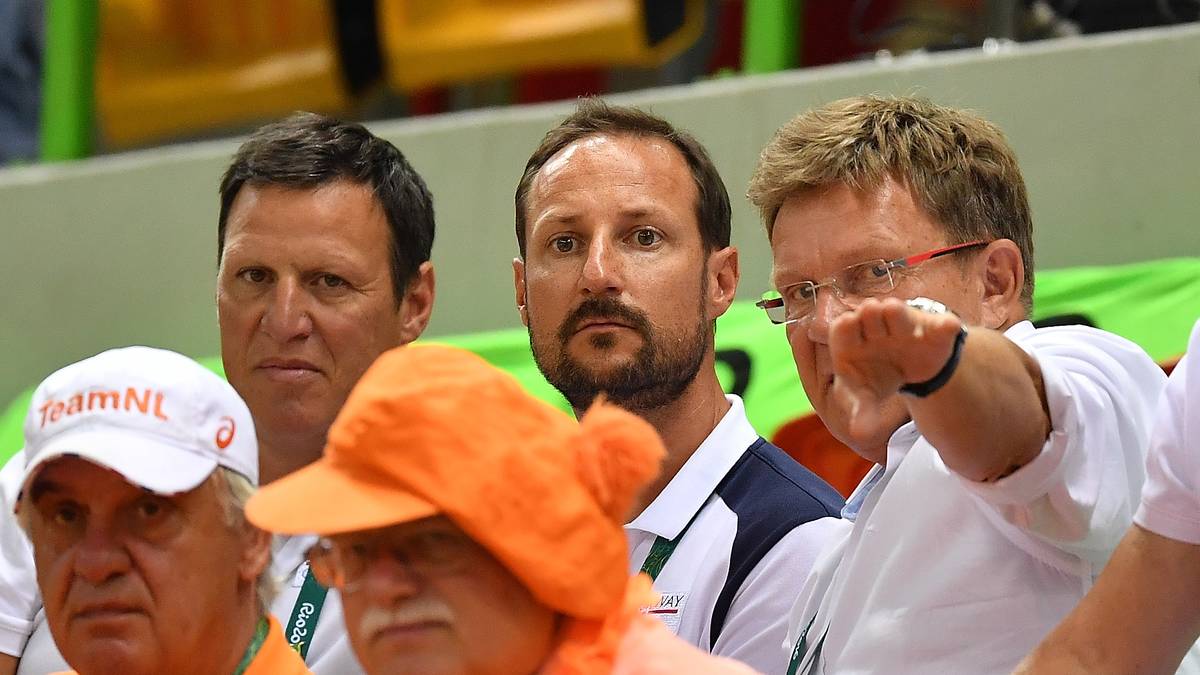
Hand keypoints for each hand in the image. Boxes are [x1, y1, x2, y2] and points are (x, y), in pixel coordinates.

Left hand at [829, 297, 962, 438]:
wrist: (911, 372)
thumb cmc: (877, 379)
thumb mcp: (866, 397)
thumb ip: (862, 412)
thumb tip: (860, 435)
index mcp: (852, 341)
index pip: (842, 328)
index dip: (844, 327)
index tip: (845, 324)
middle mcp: (876, 326)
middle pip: (869, 314)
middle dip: (870, 314)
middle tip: (869, 310)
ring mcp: (905, 325)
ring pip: (898, 314)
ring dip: (896, 313)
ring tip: (893, 310)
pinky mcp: (933, 330)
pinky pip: (942, 325)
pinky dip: (946, 325)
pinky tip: (949, 326)